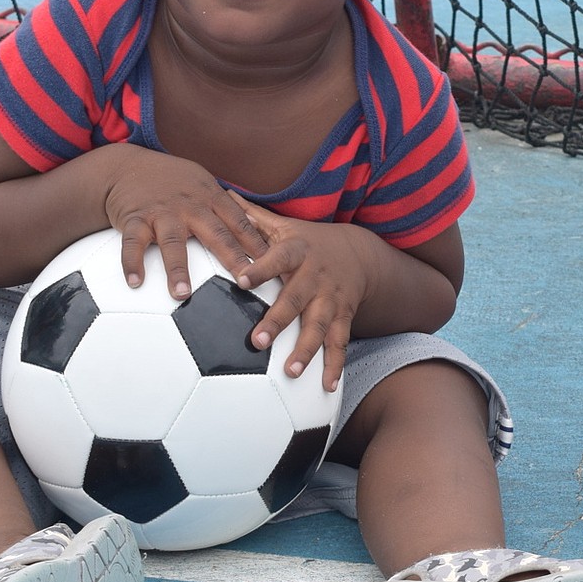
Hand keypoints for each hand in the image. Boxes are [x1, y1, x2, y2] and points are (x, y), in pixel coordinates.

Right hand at [99, 146, 268, 299]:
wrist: (127, 167)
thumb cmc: (171, 180)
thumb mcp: (202, 184)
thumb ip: (223, 207)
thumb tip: (253, 232)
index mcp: (210, 197)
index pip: (240, 222)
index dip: (257, 243)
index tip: (272, 264)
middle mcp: (190, 205)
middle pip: (215, 234)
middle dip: (232, 258)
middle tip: (244, 281)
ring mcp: (162, 212)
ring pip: (172, 242)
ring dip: (177, 269)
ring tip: (182, 294)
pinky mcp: (135, 218)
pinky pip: (132, 243)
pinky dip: (131, 263)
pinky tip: (135, 282)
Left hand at [229, 194, 375, 391]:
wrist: (360, 253)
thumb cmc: (309, 241)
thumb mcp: (285, 225)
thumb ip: (253, 217)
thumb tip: (222, 194)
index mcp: (297, 252)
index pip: (277, 259)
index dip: (261, 269)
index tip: (242, 280)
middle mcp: (315, 278)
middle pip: (296, 300)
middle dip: (278, 321)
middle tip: (257, 341)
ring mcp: (331, 300)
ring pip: (319, 326)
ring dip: (306, 350)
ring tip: (291, 372)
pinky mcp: (344, 317)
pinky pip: (340, 343)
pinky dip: (335, 365)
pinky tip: (327, 387)